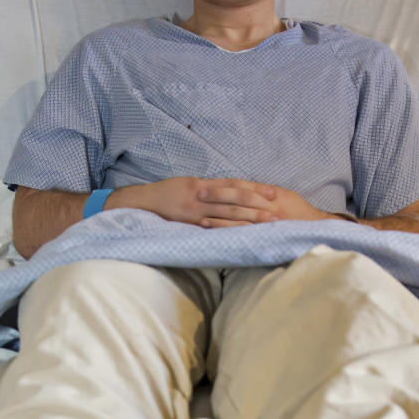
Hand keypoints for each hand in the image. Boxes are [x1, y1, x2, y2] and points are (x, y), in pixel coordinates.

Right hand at [111, 177, 280, 226]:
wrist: (141, 202)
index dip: (254, 188)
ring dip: (249, 219)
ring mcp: (195, 210)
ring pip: (228, 213)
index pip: (234, 184)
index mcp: (202, 183)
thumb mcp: (187, 185)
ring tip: (268, 223)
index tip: (272, 192)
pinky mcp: (189, 223)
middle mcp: (201, 194)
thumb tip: (229, 193)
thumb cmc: (165, 195)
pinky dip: (228, 229)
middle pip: (235, 198)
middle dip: (258, 205)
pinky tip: (243, 234)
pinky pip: (213, 227)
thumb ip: (207, 189)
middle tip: (278, 210)